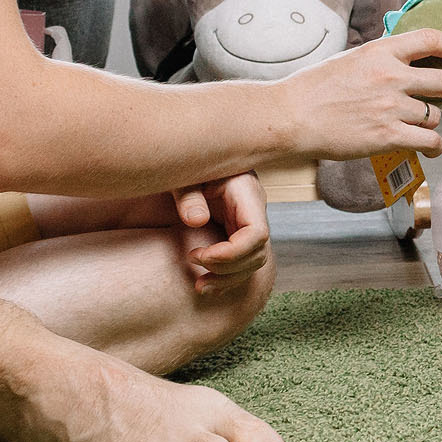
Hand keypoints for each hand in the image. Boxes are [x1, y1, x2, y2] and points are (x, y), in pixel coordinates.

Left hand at [172, 172, 271, 296]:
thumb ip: (189, 195)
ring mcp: (249, 221)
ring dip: (228, 278)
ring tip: (199, 285)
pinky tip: (208, 284)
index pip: (257, 233)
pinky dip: (228, 277)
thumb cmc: (189, 162)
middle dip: (227, 268)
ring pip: (253, 261)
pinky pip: (243, 260)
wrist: (193, 155)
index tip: (201, 255)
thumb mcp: (184, 175)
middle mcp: (253, 209)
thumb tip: (197, 221)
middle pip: (258, 252)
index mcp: (246, 192)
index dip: (232, 253)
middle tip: (193, 260)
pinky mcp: (239, 231)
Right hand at [274, 30, 441, 158]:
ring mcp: (391, 107)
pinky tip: (432, 148)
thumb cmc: (313, 88)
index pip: (432, 39)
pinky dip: (435, 146)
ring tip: (428, 128)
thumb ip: (380, 60)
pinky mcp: (387, 136)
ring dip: (435, 122)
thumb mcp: (351, 59)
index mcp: (381, 52)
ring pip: (434, 115)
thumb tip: (404, 64)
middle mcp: (391, 76)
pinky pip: (428, 141)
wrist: (291, 116)